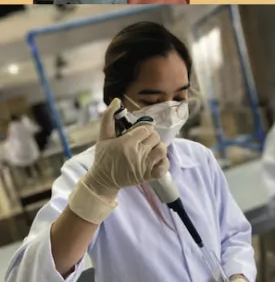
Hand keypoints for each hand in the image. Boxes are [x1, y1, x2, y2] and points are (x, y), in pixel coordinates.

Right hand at [68, 99, 168, 222]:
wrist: (102, 180)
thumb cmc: (103, 157)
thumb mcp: (103, 137)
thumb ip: (108, 118)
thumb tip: (117, 101)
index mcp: (126, 143)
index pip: (147, 129)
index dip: (143, 130)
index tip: (136, 135)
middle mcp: (137, 154)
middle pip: (155, 138)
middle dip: (149, 138)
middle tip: (141, 143)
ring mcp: (143, 166)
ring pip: (162, 149)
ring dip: (157, 149)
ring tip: (148, 151)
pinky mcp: (148, 176)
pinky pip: (164, 166)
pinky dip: (163, 163)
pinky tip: (154, 161)